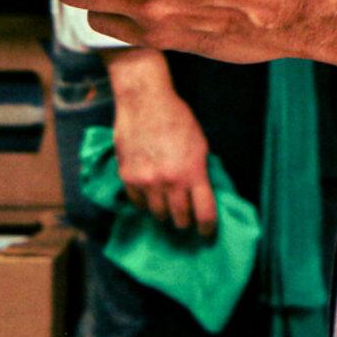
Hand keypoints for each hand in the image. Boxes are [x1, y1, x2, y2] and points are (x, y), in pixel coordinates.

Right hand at [103, 49, 215, 236]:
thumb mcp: (200, 144)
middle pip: (180, 219)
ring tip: (168, 208)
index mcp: (193, 173)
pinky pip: (138, 204)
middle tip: (186, 219)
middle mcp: (170, 182)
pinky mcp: (128, 178)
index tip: (207, 234)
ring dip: (165, 213)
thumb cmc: (177, 119)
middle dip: (185, 222)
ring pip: (158, 215)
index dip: (207, 229)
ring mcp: (147, 182)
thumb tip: (201, 194)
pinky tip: (150, 196)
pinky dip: (145, 203)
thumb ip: (200, 171)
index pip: (204, 213)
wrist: (145, 102)